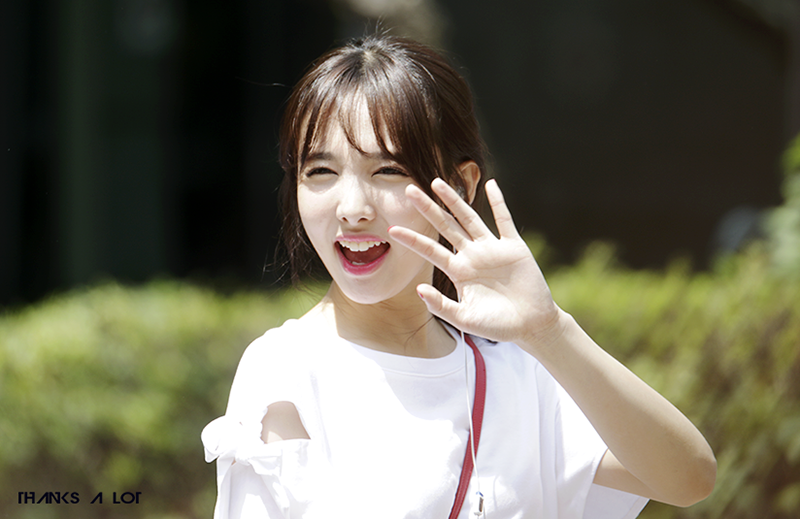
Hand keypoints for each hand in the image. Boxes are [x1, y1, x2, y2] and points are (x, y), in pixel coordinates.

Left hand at [388, 178, 562, 347]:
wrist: (530, 326)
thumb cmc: (496, 325)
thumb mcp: (464, 319)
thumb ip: (441, 307)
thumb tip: (418, 290)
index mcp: (458, 272)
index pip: (430, 250)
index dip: (412, 239)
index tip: (392, 229)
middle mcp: (472, 256)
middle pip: (445, 226)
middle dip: (428, 208)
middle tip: (408, 190)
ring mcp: (492, 249)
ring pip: (469, 218)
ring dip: (454, 200)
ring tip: (437, 182)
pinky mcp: (513, 248)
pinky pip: (504, 221)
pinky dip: (498, 203)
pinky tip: (491, 185)